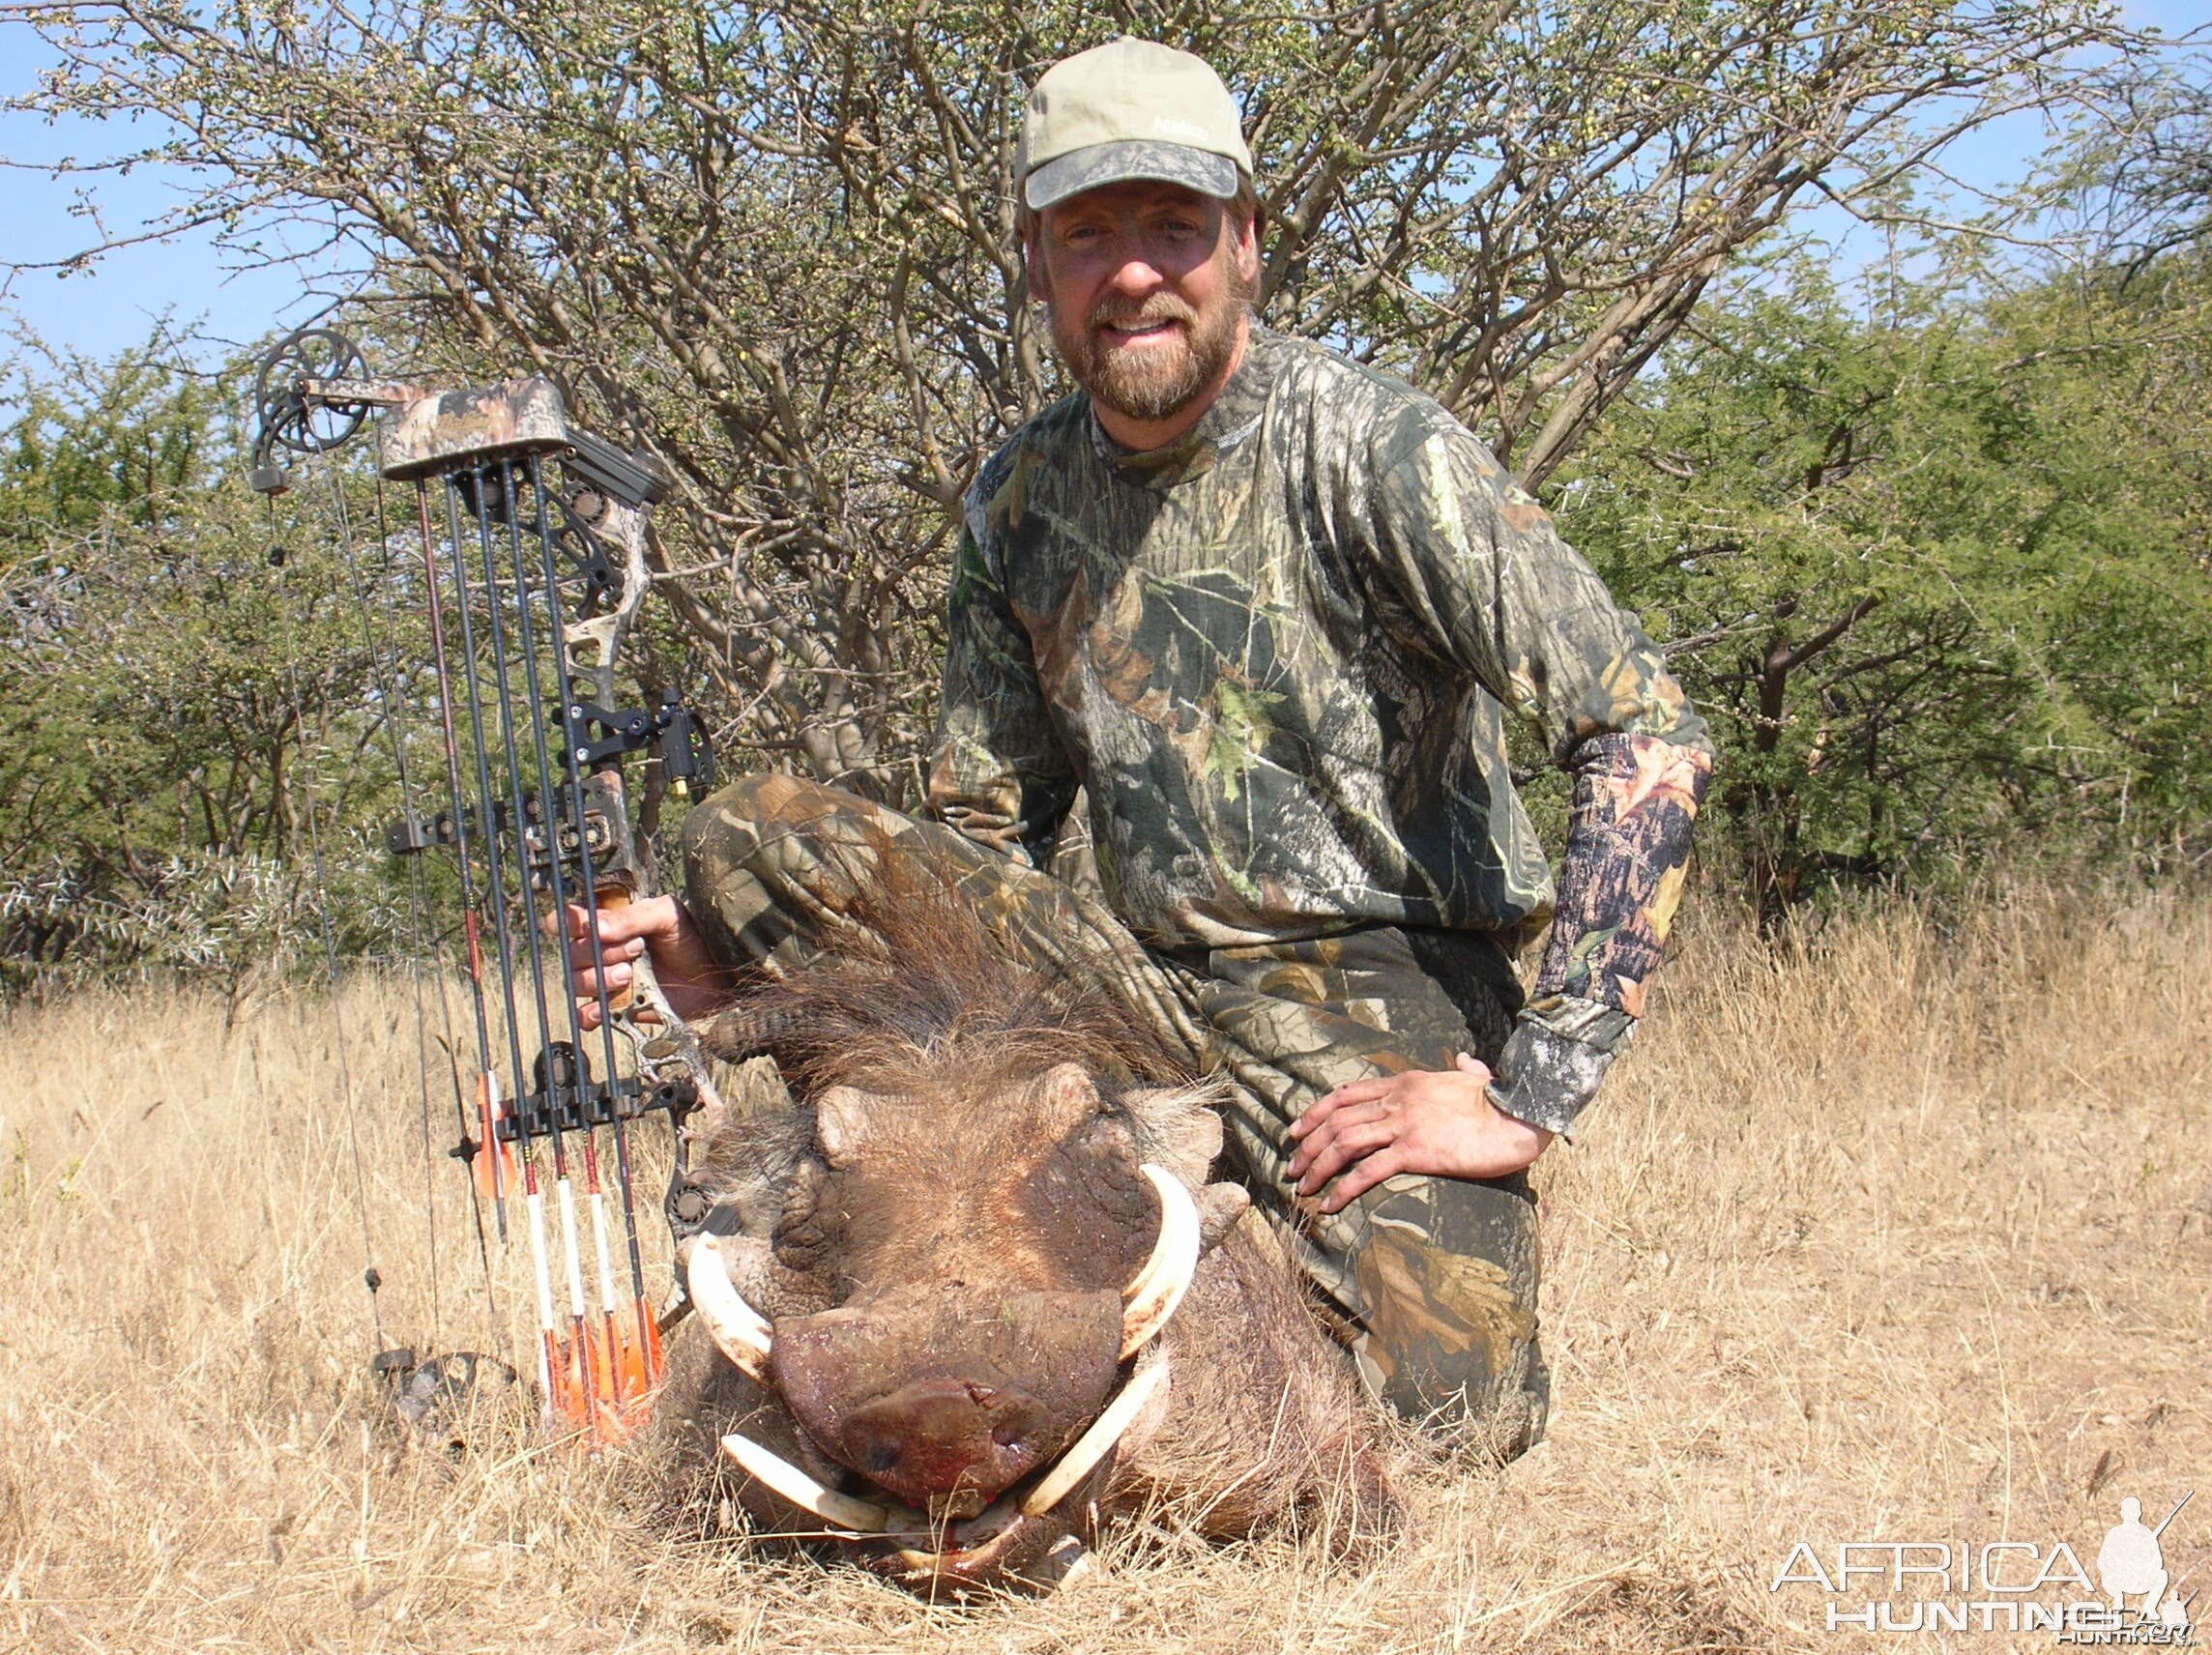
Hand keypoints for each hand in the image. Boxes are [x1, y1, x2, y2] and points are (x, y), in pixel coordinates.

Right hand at [552, 893, 723, 1028]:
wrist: (715, 976)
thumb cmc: (693, 939)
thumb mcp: (667, 914)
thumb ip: (632, 917)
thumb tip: (597, 928)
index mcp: (610, 922)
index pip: (569, 921)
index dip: (566, 924)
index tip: (579, 928)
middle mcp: (602, 951)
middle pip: (572, 954)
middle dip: (598, 952)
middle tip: (634, 950)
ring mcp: (606, 980)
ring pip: (577, 982)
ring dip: (598, 979)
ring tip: (628, 974)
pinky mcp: (615, 1007)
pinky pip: (586, 1015)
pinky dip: (589, 1014)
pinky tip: (604, 1009)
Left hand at [1285, 1053, 1553, 1212]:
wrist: (1520, 1115)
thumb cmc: (1502, 1101)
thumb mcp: (1475, 1077)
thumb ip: (1465, 1068)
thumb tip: (1465, 1058)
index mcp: (1405, 1082)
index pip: (1346, 1094)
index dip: (1315, 1112)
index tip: (1297, 1130)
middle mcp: (1397, 1100)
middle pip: (1336, 1121)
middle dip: (1308, 1145)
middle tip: (1292, 1167)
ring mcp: (1404, 1124)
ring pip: (1344, 1144)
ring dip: (1317, 1167)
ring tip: (1302, 1188)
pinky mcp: (1416, 1151)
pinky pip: (1368, 1171)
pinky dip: (1343, 1189)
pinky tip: (1330, 1205)